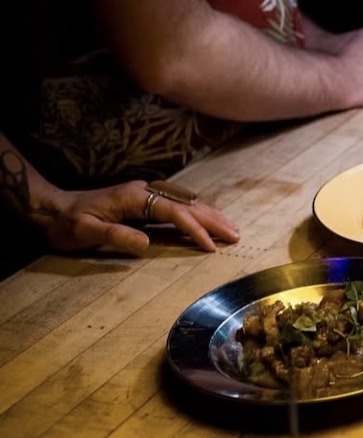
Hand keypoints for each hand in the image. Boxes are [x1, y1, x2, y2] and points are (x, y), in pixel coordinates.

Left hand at [40, 181, 238, 254]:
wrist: (52, 209)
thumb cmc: (67, 223)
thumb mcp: (85, 232)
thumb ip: (115, 235)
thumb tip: (146, 243)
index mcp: (135, 196)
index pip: (174, 212)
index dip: (194, 229)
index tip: (210, 246)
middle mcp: (146, 190)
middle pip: (188, 204)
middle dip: (213, 220)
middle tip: (235, 236)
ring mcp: (147, 194)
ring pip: (187, 203)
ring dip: (210, 216)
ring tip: (231, 229)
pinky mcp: (146, 201)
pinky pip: (179, 207)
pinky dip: (198, 215)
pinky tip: (208, 222)